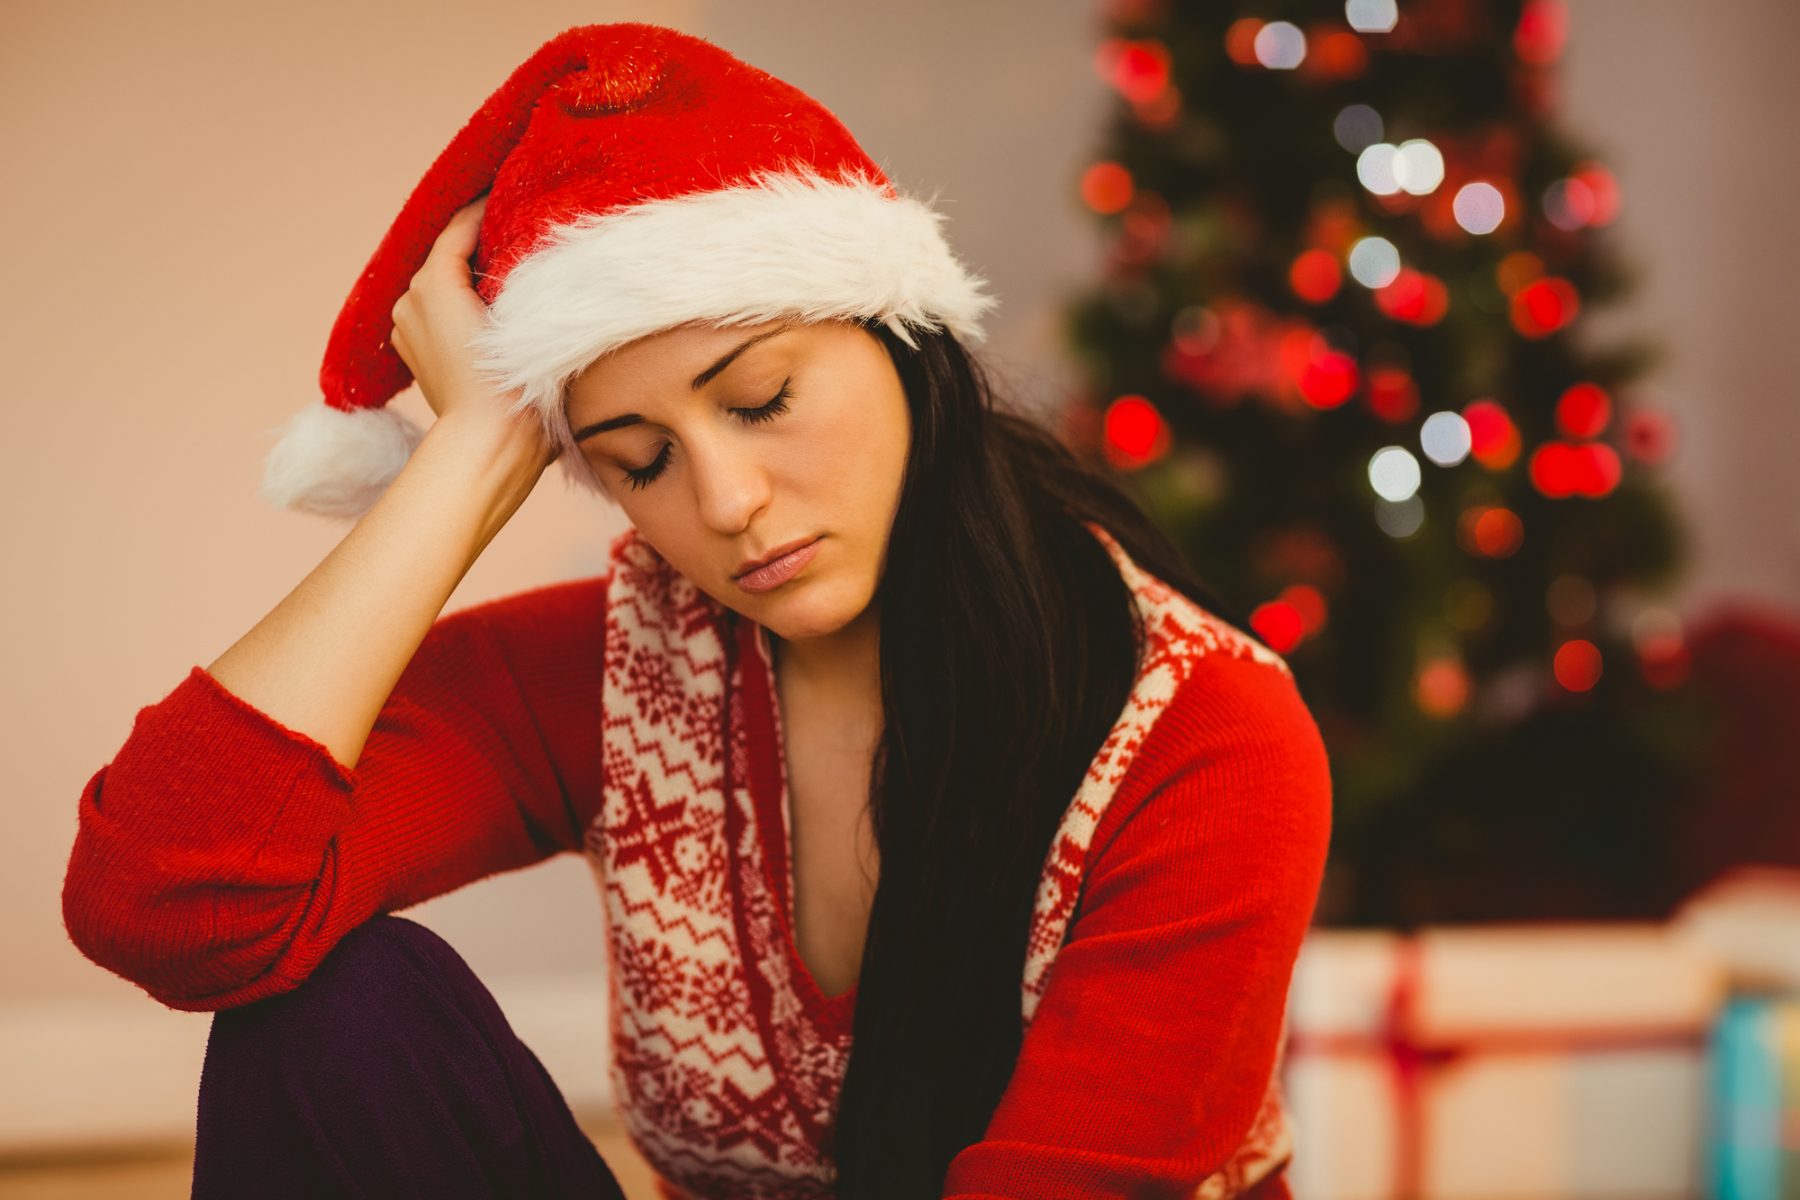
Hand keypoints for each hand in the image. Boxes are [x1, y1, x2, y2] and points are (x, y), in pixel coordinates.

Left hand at [389, 197, 557, 465]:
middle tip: (519, 233)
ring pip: (442, 286)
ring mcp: (406, 329)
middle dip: (480, 246)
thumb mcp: (522, 314)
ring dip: (469, 279)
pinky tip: (491, 314)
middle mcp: (410, 299)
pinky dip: (459, 306)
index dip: (487, 207)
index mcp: (433, 281)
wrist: (491, 444)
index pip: (462, 226)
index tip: (513, 190)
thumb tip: (520, 242)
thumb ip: (514, 270)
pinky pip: (438, 313)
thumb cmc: (513, 384)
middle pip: (449, 256)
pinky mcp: (415, 355)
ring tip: (509, 275)